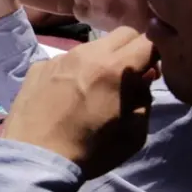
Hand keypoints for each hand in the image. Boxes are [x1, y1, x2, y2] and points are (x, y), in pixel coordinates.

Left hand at [1, 28, 159, 178]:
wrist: (35, 158)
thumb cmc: (89, 151)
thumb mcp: (133, 134)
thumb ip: (144, 100)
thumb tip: (142, 80)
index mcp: (115, 68)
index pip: (148, 41)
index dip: (156, 55)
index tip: (151, 73)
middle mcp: (88, 53)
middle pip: (123, 33)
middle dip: (132, 50)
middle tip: (128, 76)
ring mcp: (60, 57)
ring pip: (92, 45)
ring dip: (102, 59)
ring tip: (93, 87)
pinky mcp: (38, 65)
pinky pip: (66, 59)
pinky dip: (74, 70)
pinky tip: (66, 94)